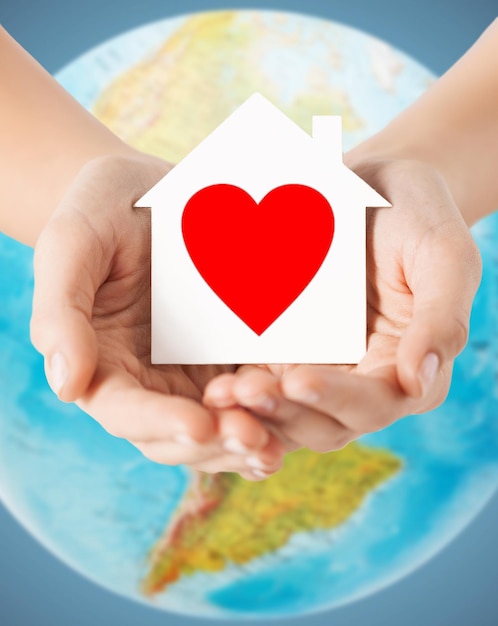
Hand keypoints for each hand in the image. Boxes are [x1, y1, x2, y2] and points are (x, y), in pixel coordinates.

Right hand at [30, 153, 284, 479]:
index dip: (159, 422)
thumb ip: (62, 312)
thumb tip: (66, 386)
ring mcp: (194, 372)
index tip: (197, 425)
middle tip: (254, 439)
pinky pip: (253, 396)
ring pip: (218, 427)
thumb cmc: (104, 209)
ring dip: (247, 442)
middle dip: (214, 443)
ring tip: (276, 445)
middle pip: (176, 435)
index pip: (125, 410)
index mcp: (104, 363)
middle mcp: (149, 380)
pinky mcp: (232, 356)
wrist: (154, 188)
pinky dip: (273, 414)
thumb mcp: (74, 242)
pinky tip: (300, 415)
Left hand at [204, 158, 481, 454]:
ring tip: (219, 394)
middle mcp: (362, 382)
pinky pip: (261, 383)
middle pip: (323, 422)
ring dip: (253, 413)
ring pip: (286, 413)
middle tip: (243, 392)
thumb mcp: (444, 255)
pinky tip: (212, 384)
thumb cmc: (417, 214)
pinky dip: (240, 392)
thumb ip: (442, 319)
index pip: (375, 404)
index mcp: (408, 370)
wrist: (371, 185)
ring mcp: (320, 370)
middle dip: (284, 413)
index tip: (297, 380)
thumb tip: (418, 382)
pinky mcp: (286, 354)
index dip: (337, 399)